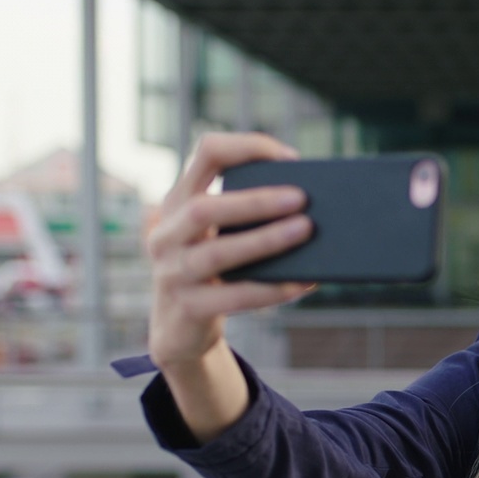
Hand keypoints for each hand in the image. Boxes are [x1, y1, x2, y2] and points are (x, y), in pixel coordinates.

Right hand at [147, 132, 313, 370]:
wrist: (181, 331)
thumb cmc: (215, 272)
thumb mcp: (221, 236)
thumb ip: (249, 218)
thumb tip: (311, 210)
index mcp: (178, 202)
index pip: (207, 153)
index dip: (247, 147)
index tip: (291, 158)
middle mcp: (167, 233)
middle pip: (204, 207)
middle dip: (255, 201)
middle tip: (302, 198)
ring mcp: (172, 272)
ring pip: (218, 252)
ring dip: (266, 240)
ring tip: (305, 231)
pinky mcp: (188, 308)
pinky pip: (234, 297)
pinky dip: (272, 289)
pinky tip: (303, 284)